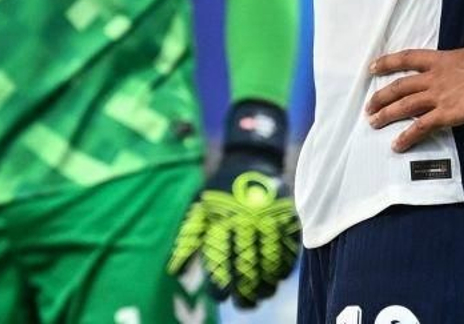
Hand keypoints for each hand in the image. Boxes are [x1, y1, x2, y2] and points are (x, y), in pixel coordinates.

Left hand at [168, 101, 300, 309]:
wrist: (250, 160)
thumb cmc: (220, 190)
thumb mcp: (199, 209)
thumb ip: (187, 240)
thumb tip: (174, 272)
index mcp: (221, 222)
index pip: (221, 263)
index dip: (221, 285)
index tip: (221, 297)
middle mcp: (245, 223)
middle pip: (247, 268)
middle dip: (245, 292)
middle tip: (244, 304)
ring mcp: (269, 219)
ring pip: (270, 262)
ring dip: (266, 284)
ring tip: (262, 295)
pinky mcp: (287, 217)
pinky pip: (289, 248)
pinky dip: (285, 266)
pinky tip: (278, 277)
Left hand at [366, 44, 463, 151]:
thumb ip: (458, 66)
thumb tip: (460, 74)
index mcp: (439, 60)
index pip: (406, 59)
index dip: (387, 63)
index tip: (373, 67)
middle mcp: (433, 78)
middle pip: (399, 87)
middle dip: (381, 97)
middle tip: (369, 106)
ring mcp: (437, 96)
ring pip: (404, 106)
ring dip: (386, 114)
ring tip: (373, 123)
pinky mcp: (446, 114)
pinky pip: (420, 127)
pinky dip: (407, 137)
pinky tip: (397, 145)